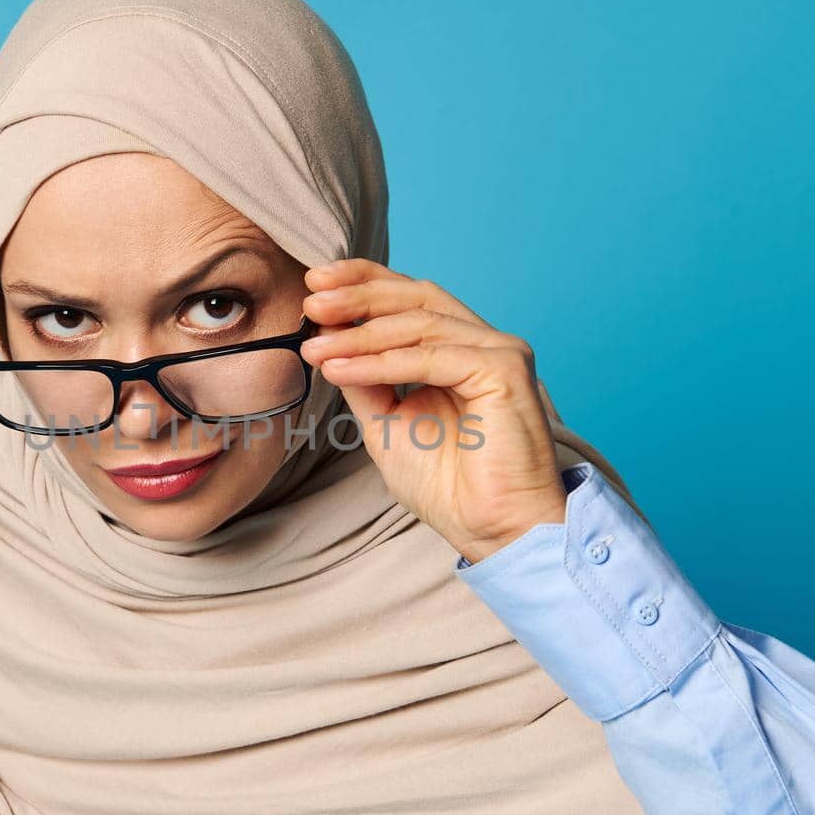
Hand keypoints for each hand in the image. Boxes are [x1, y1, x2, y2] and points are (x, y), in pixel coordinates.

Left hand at [299, 259, 568, 564]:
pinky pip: (430, 358)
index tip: (315, 285)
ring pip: (419, 325)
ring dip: (359, 333)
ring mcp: (498, 353)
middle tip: (311, 298)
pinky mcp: (503, 371)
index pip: (410, 299)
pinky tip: (340, 368)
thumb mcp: (387, 423)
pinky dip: (380, 362)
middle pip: (416, 298)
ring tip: (316, 346)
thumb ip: (364, 380)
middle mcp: (483, 343)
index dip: (364, 283)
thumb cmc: (450, 487)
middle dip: (359, 294)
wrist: (493, 532)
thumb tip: (326, 340)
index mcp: (459, 349)